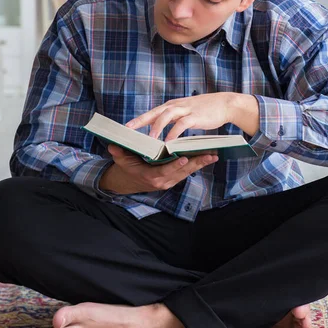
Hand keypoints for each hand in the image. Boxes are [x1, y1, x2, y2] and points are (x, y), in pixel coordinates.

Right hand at [100, 144, 217, 193]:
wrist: (129, 181)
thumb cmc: (126, 168)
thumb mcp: (121, 160)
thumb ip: (119, 153)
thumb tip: (113, 146)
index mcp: (151, 176)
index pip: (165, 172)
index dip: (176, 166)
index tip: (185, 158)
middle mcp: (163, 181)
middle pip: (182, 172)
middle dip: (196, 164)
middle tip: (210, 155)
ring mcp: (170, 181)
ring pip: (188, 172)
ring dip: (201, 164)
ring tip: (214, 155)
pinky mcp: (174, 179)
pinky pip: (188, 172)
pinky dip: (198, 164)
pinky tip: (208, 157)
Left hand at [125, 92, 258, 140]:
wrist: (225, 103)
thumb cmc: (205, 110)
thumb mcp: (186, 112)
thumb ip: (174, 118)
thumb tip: (162, 127)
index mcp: (172, 105)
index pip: (152, 112)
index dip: (139, 119)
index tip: (126, 128)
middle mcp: (176, 106)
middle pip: (154, 112)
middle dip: (140, 121)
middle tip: (128, 130)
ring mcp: (185, 110)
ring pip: (166, 116)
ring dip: (156, 127)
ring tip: (149, 139)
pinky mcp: (195, 116)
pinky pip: (181, 124)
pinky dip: (174, 133)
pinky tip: (169, 142)